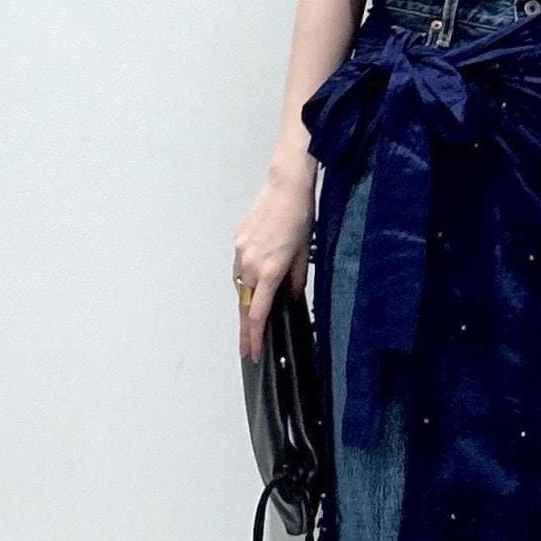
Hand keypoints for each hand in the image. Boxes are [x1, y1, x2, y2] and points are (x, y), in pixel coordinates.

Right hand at [233, 159, 316, 363]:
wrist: (285, 187)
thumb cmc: (300, 219)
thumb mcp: (303, 254)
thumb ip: (295, 282)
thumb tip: (290, 300)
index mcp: (269, 271)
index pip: (259, 313)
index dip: (255, 336)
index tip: (253, 353)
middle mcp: (250, 265)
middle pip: (244, 305)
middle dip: (246, 329)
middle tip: (247, 349)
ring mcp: (241, 252)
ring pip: (240, 287)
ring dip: (246, 304)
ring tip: (252, 320)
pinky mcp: (238, 241)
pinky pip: (239, 269)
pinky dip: (245, 281)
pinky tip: (253, 285)